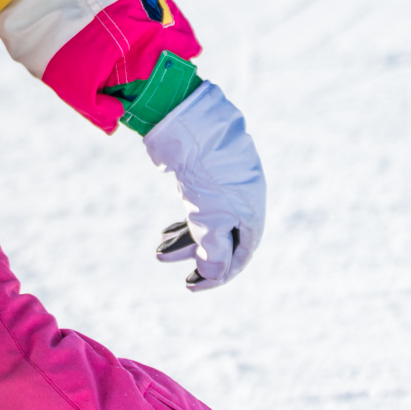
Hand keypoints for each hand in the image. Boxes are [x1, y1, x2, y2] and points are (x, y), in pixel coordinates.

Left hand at [144, 82, 263, 290]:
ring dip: (184, 240)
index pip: (240, 254)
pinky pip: (197, 207)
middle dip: (198, 257)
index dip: (219, 274)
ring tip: (158, 252)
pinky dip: (183, 222)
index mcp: (252, 213)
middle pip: (223, 239)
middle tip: (172, 270)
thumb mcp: (211, 219)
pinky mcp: (204, 175)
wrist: (191, 124)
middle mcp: (242, 200)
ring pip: (206, 223)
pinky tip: (165, 233)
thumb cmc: (207, 174)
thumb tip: (213, 275)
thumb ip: (214, 251)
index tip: (192, 286)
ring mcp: (223, 187)